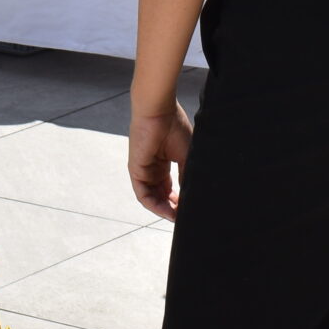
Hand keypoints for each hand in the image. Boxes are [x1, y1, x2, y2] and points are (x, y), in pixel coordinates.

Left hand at [128, 100, 192, 219]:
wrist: (159, 110)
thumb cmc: (174, 126)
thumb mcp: (186, 155)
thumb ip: (186, 176)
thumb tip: (193, 197)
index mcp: (164, 162)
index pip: (170, 188)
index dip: (180, 200)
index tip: (191, 209)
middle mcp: (153, 167)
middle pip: (161, 195)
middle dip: (173, 208)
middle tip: (185, 217)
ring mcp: (143, 170)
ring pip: (153, 198)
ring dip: (164, 210)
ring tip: (178, 218)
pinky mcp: (136, 170)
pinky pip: (143, 195)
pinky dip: (155, 206)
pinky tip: (168, 211)